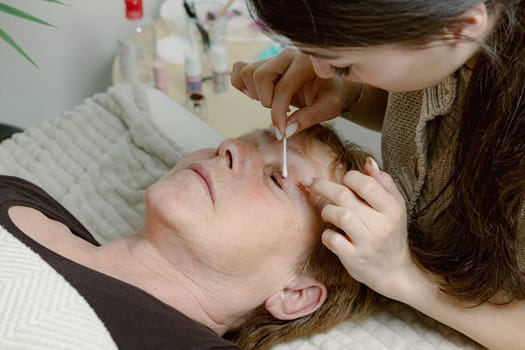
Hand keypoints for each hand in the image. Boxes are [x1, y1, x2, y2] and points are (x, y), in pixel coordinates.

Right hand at [230, 49, 349, 135]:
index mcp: (306, 62)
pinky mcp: (262, 65)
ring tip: (272, 102)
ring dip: (256, 94)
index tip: (282, 132)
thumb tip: (287, 130)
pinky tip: (258, 95)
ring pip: (248, 72)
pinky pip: (239, 70)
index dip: (278, 113)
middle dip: (267, 101)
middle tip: (280, 112)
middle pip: (260, 75)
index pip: (283, 87)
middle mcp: (287, 56)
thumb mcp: (330, 107)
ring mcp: (273, 58)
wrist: (330, 83)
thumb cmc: (331, 93)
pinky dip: (242, 85)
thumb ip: (310, 117)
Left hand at [304, 158, 415, 300]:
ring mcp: (367, 243)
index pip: (366, 183)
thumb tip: (368, 162)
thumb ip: (383, 182)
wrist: (395, 271)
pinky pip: (333, 240)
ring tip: (328, 214)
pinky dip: (327, 234)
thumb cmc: (391, 233)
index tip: (343, 181)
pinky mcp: (355, 259)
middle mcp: (381, 225)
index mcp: (392, 208)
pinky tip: (331, 234)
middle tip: (310, 183)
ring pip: (339, 215)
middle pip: (345, 196)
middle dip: (322, 186)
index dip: (349, 178)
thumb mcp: (395, 206)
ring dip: (327, 211)